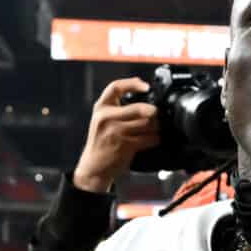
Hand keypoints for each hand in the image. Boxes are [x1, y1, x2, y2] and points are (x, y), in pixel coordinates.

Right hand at [73, 78, 160, 192]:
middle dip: (152, 112)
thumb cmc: (101, 142)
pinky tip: (153, 139)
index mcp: (101, 107)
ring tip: (155, 129)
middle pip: (138, 108)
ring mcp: (115, 132)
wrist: (93, 167)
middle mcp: (106, 118)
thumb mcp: (102, 119)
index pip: (115, 87)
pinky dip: (155, 139)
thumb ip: (117, 108)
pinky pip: (148, 138)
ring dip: (156, 127)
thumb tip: (143, 94)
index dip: (132, 84)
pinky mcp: (125, 145)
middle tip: (156, 114)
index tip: (145, 86)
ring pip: (146, 124)